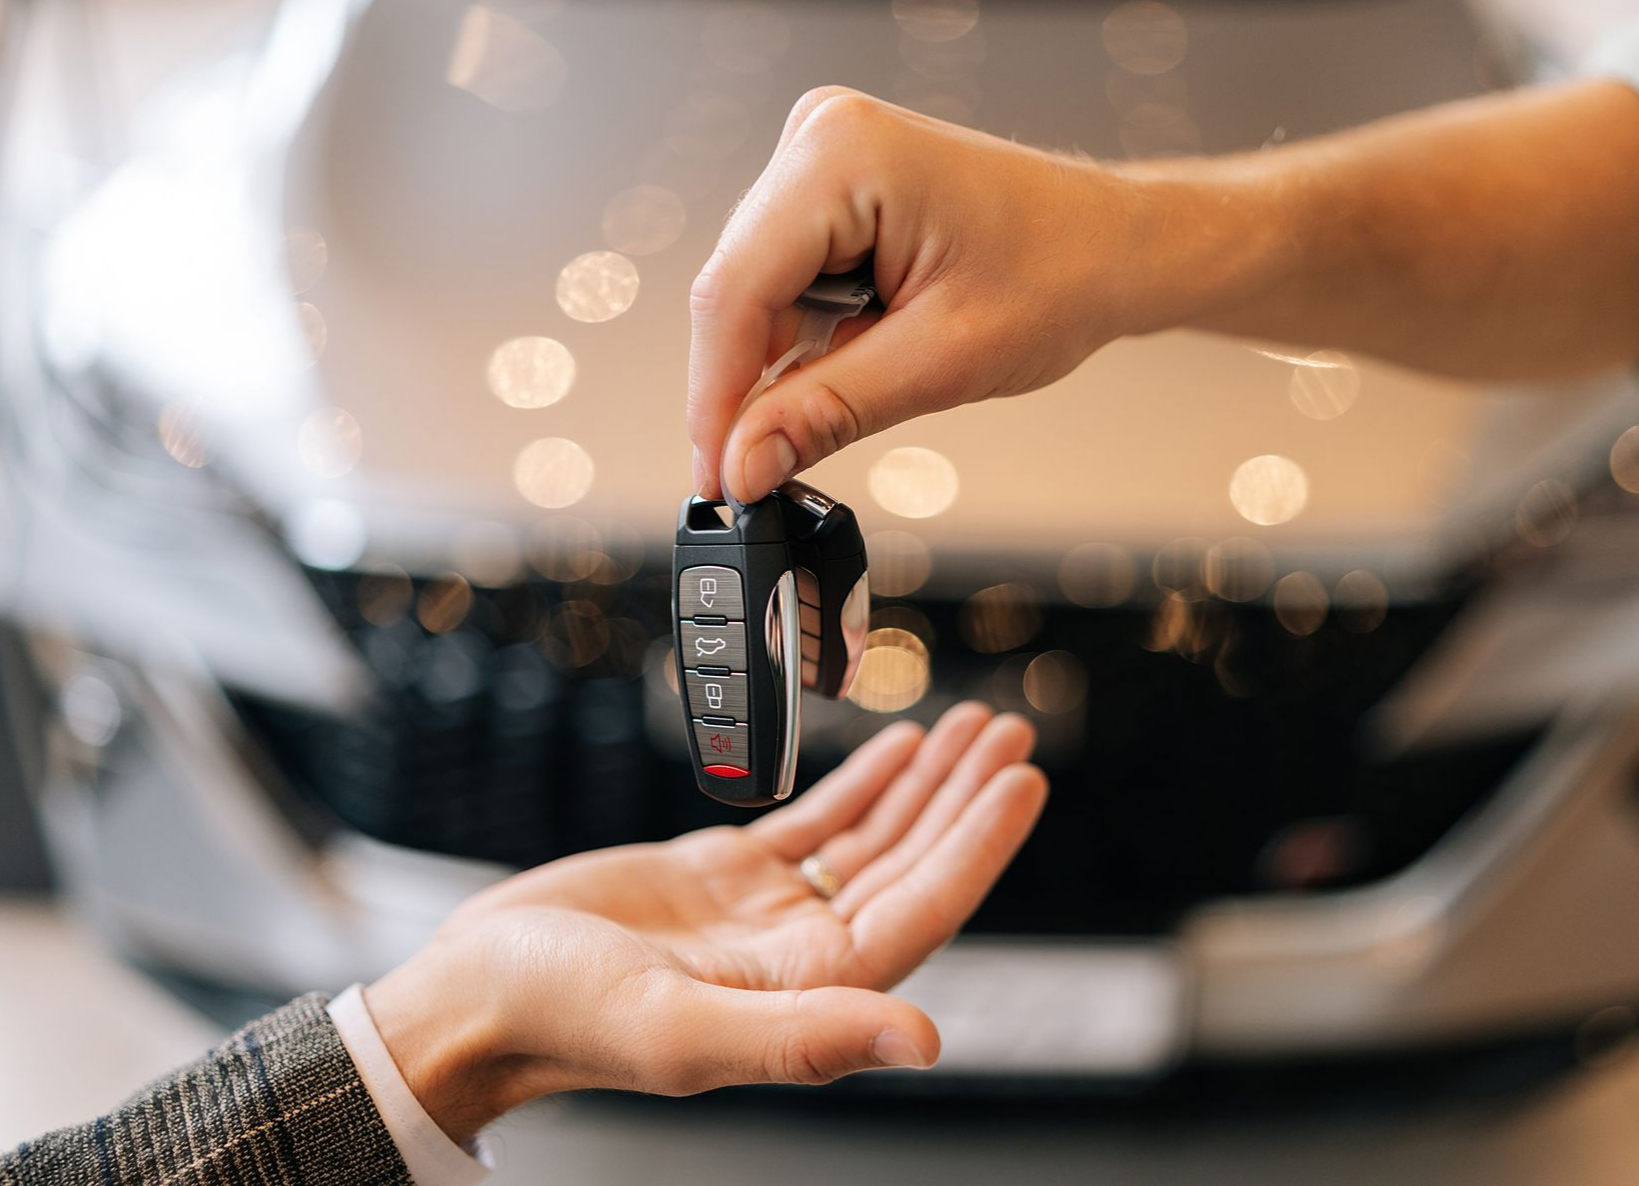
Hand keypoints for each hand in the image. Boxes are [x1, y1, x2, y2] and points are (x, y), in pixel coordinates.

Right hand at [365, 703, 1044, 1141]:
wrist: (478, 993)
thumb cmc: (564, 1020)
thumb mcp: (684, 1029)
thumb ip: (806, 1038)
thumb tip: (925, 1044)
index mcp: (808, 992)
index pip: (922, 907)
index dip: (979, 845)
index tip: (1024, 782)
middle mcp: (801, 953)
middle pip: (910, 862)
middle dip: (965, 798)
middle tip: (1013, 734)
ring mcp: (766, 910)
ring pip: (870, 836)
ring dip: (924, 784)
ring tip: (974, 729)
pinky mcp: (724, 875)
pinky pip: (813, 821)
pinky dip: (859, 783)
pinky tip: (897, 747)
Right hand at [686, 88, 1236, 503]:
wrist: (1116, 247)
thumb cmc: (1062, 274)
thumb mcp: (941, 362)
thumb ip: (827, 411)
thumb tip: (742, 463)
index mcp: (844, 154)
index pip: (735, 291)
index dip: (716, 396)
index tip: (717, 477)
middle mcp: (820, 137)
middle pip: (737, 292)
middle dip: (752, 385)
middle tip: (773, 467)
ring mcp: (823, 157)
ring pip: (757, 294)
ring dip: (793, 360)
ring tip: (876, 375)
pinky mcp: (831, 187)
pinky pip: (787, 281)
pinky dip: (812, 337)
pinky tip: (868, 348)